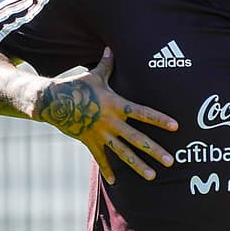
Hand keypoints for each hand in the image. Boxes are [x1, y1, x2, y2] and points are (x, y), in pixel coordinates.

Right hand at [37, 47, 177, 183]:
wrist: (53, 102)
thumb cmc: (76, 87)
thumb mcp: (94, 76)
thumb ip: (106, 65)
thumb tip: (110, 48)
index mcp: (117, 105)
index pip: (143, 113)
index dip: (159, 119)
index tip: (175, 126)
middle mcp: (112, 122)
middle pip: (137, 138)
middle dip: (155, 150)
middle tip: (171, 161)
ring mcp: (101, 134)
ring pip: (123, 152)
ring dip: (138, 165)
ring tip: (152, 176)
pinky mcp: (89, 142)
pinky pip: (100, 158)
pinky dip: (107, 170)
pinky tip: (115, 182)